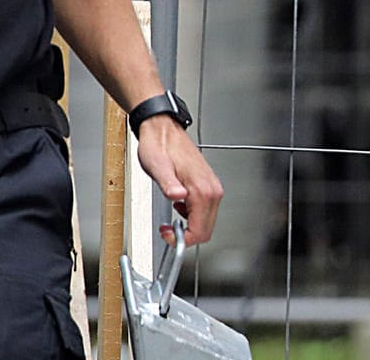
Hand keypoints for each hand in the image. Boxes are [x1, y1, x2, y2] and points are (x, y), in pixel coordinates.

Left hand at [136, 117, 223, 243]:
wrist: (162, 130)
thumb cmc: (158, 145)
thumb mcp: (156, 166)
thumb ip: (168, 184)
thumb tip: (177, 196)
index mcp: (202, 189)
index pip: (200, 230)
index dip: (183, 240)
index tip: (167, 236)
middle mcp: (212, 190)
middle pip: (206, 230)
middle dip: (186, 236)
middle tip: (166, 231)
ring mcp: (212, 188)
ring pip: (206, 222)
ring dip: (189, 226)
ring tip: (170, 219)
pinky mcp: (208, 186)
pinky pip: (204, 211)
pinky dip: (191, 216)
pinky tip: (178, 206)